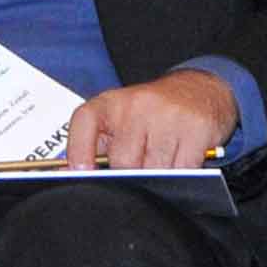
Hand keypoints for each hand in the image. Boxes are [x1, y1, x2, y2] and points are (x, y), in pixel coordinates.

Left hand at [70, 70, 235, 171]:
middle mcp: (136, 105)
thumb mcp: (115, 118)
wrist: (197, 89)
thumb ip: (92, 145)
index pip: (84, 124)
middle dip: (129, 175)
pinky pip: (184, 168)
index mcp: (108, 103)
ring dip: (158, 176)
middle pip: (123, 161)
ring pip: (155, 169)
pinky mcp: (197, 127)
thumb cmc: (149, 111)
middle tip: (136, 169)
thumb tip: (69, 174)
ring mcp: (168, 115)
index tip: (82, 171)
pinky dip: (181, 174)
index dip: (79, 152)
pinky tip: (179, 161)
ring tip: (159, 162)